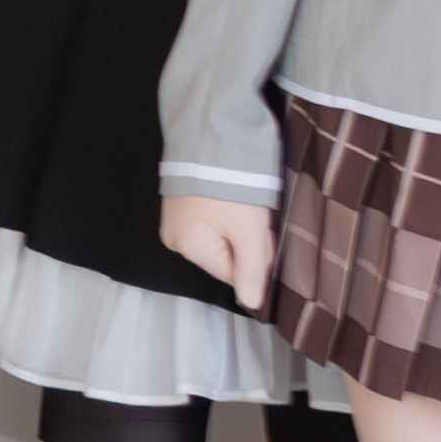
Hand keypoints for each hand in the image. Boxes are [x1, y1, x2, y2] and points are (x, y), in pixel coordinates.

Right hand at [156, 190, 272, 314]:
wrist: (211, 136)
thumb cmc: (231, 189)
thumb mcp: (249, 231)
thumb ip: (251, 270)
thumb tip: (252, 305)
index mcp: (189, 249)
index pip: (232, 272)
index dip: (255, 257)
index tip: (266, 235)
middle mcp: (175, 238)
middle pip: (224, 254)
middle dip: (246, 241)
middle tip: (258, 217)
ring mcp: (174, 218)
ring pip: (219, 237)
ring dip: (238, 226)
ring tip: (247, 205)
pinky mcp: (180, 200)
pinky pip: (209, 220)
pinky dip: (226, 213)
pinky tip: (234, 198)